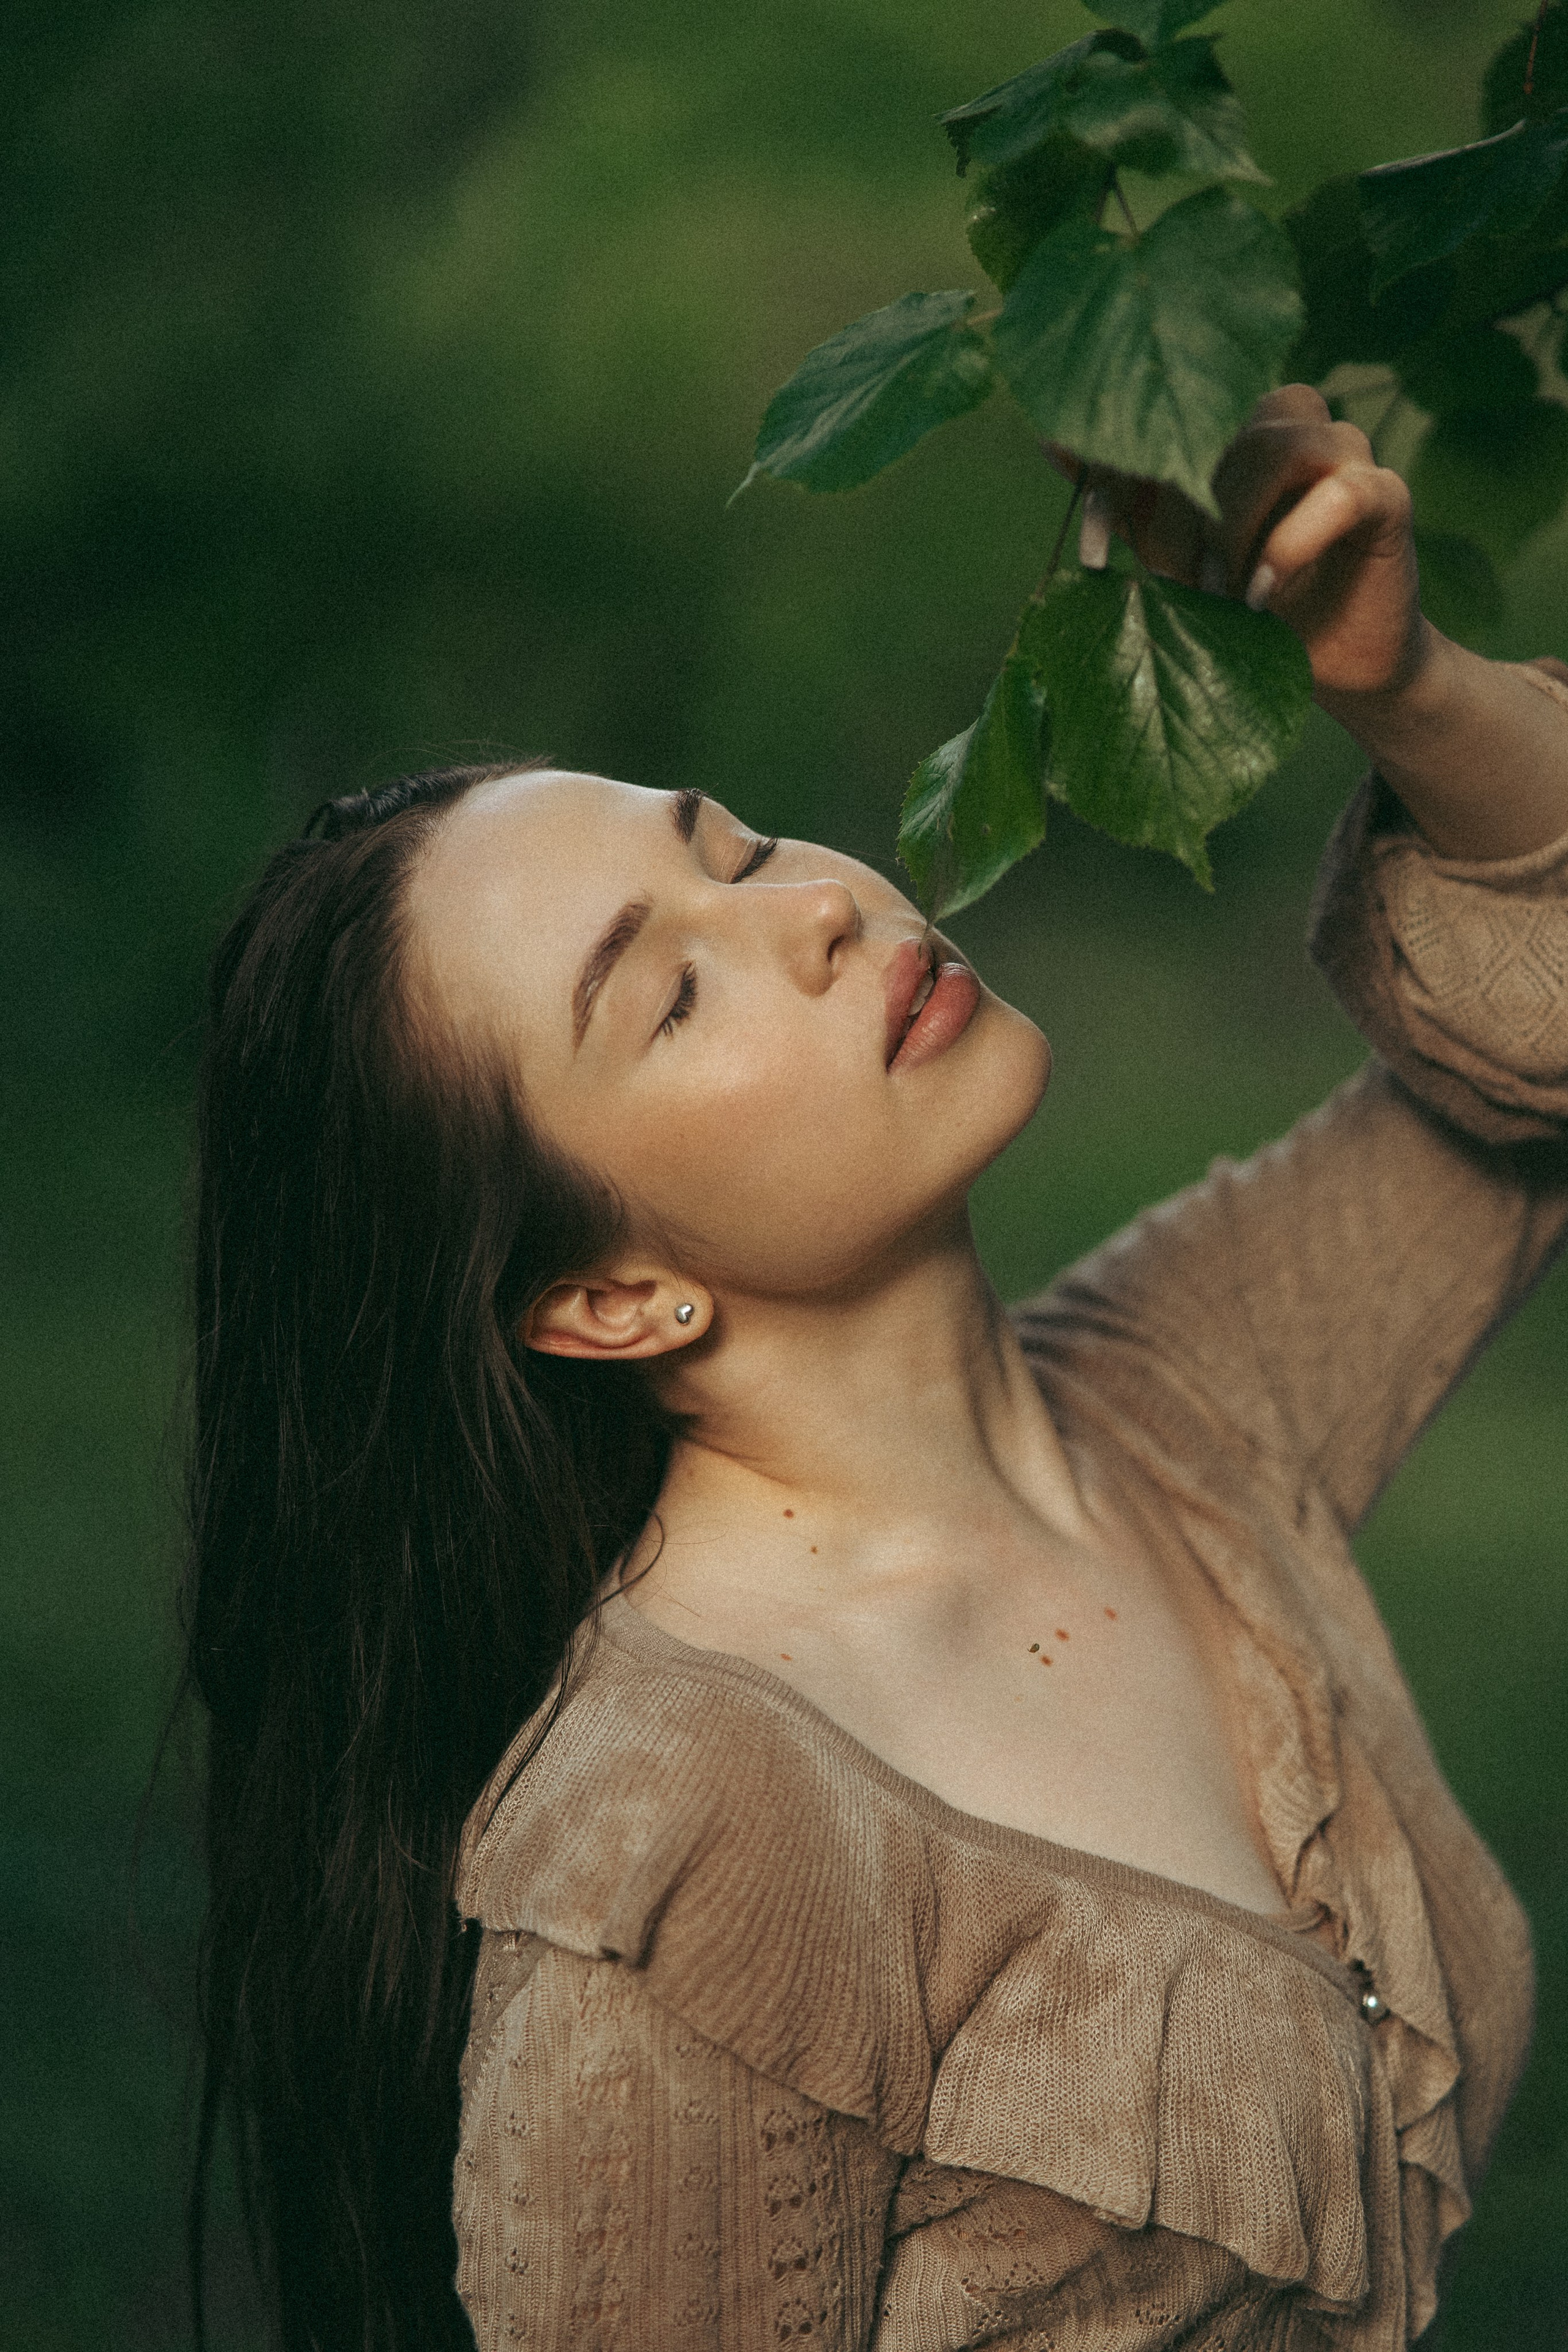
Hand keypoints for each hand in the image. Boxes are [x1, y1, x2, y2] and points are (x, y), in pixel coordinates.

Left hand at [1055, 385, 1427, 702]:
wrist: (1334, 667)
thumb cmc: (1247, 609)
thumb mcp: (1175, 562)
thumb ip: (1132, 508)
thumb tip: (1052, 441)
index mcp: (1234, 427)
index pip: (1169, 423)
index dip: (1122, 481)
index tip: (1088, 553)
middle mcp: (1288, 422)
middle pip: (1220, 433)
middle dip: (1181, 521)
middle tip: (1173, 590)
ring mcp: (1343, 451)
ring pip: (1276, 447)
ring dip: (1232, 527)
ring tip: (1217, 595)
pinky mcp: (1387, 494)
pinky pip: (1341, 492)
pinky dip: (1291, 543)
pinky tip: (1262, 594)